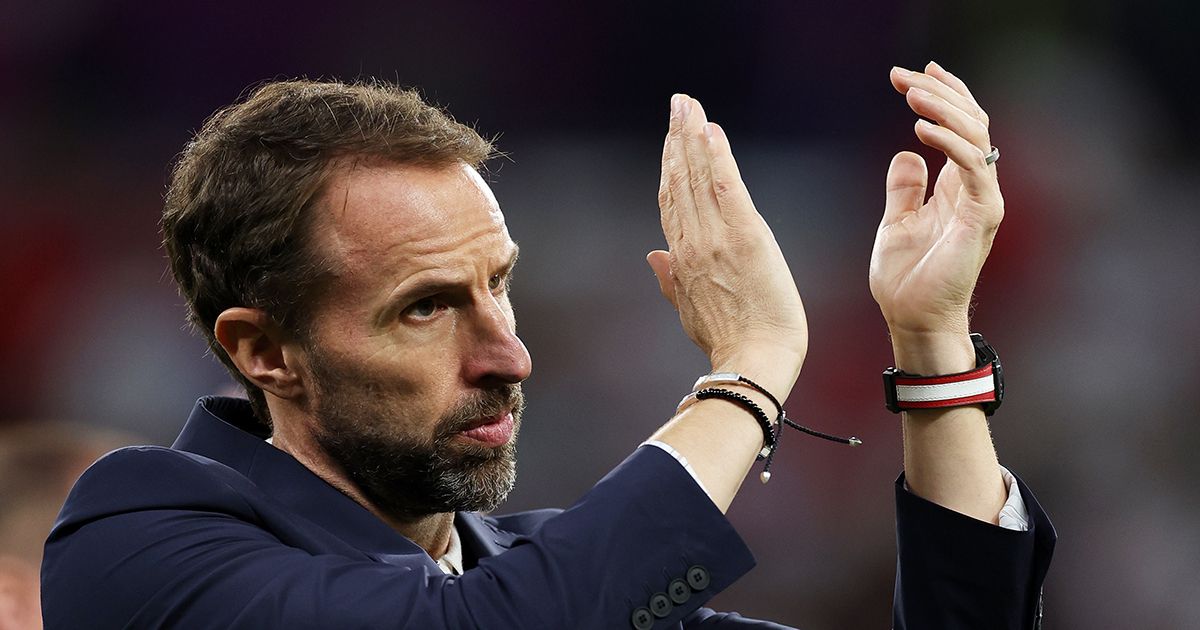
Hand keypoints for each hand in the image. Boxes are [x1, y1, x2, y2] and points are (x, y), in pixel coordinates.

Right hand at [648, 95, 807, 396]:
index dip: (670, 165)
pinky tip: (712, 130)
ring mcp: (715, 238)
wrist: (753, 362)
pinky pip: (725, 187)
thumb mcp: (690, 312)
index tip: (671, 138)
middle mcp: (692, 243)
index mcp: (682, 259)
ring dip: (693, 136)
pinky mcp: (745, 236)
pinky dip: (718, 157)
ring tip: (689, 105)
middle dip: (678, 137)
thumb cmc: (730, 343)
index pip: (672, 202)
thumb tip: (653, 255)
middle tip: (678, 102)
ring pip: (697, 177)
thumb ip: (671, 280)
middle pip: (679, 180)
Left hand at [870, 62, 1003, 353]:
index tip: (911, 75)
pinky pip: (974, 168)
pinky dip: (950, 144)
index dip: (942, 96)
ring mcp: (982, 200)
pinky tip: (922, 130)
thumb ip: (905, 189)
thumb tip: (906, 154)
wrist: (914, 319)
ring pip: (976, 136)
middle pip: (970, 122)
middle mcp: (975, 188)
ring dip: (944, 109)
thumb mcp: (897, 222)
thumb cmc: (907, 280)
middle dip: (939, 92)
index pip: (960, 128)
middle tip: (903, 76)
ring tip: (911, 93)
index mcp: (957, 187)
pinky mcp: (981, 216)